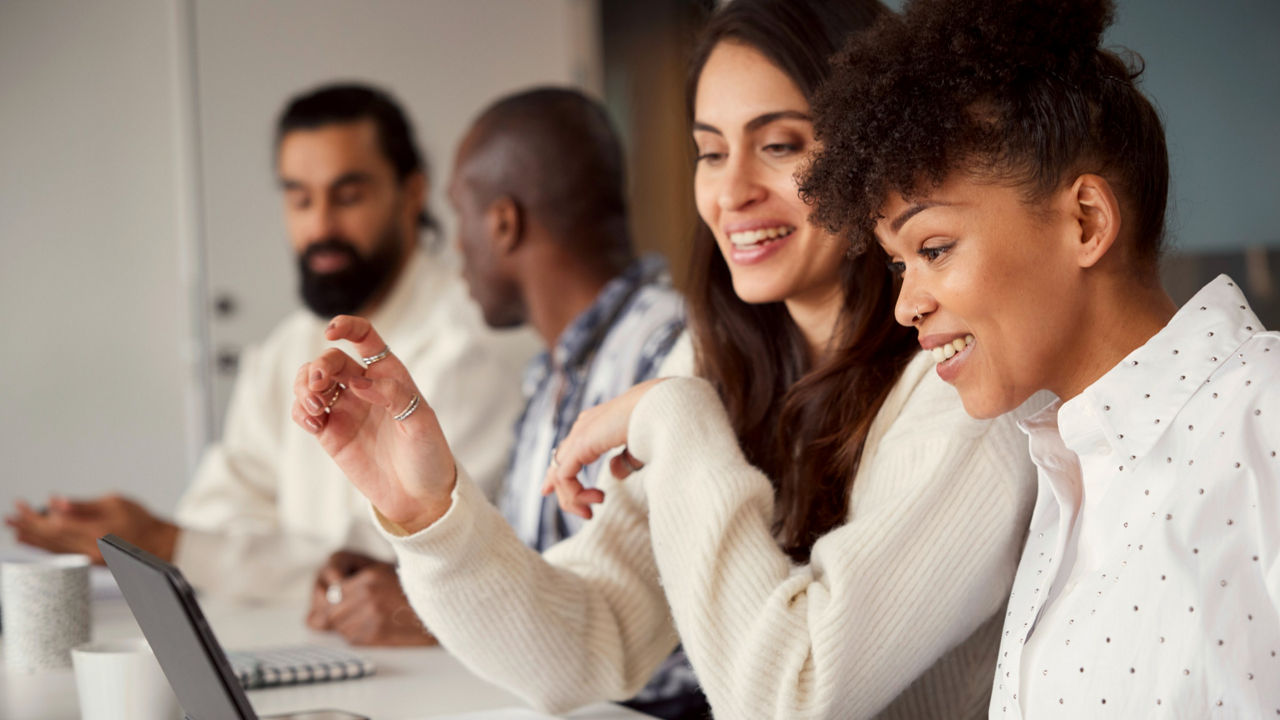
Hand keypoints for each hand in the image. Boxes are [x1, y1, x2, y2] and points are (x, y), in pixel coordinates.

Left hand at [4, 495, 178, 562]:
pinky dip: (43, 548)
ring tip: (14, 529)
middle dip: (26, 525)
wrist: (158, 545)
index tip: (20, 505)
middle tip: (10, 516)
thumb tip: (54, 502)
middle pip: (48, 537)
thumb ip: (82, 504)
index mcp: (94, 531)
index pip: (52, 523)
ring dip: (30, 538)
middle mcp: (88, 548)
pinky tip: (34, 542)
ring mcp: (87, 558)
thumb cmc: (140, 521)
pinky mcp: (88, 563)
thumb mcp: (114, 502)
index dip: (33, 515)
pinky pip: (60, 554)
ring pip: (51, 548)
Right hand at [292, 316, 456, 533]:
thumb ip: (395, 396)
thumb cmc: (428, 455)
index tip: (330, 331)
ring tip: (314, 407)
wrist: (419, 496)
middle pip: (330, 360)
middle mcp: (364, 387)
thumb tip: (360, 382)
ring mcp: (344, 409)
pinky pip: (304, 412)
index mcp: (390, 375)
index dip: (347, 326)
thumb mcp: (422, 423)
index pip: (365, 339)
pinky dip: (300, 411)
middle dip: (319, 367)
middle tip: (319, 386)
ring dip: (303, 386)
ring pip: (310, 382)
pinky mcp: (330, 433)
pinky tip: (312, 422)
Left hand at [305, 551, 435, 646]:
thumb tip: (313, 616)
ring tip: (371, 618)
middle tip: (356, 612)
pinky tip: (376, 627)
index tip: (337, 602)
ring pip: (342, 628)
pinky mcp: (379, 634)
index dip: (330, 602)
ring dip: (349, 626)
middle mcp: (368, 596)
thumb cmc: (410, 586)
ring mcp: (373, 616)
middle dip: (337, 616)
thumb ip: (344, 580)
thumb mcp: (378, 570)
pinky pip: (354, 639)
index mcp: (368, 578)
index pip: (331, 595)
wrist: (440, 604)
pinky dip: (359, 636)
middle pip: (332, 614)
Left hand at [539, 378, 666, 518]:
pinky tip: (598, 500)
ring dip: (573, 498)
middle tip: (587, 515)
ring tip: (592, 512)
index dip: (565, 476)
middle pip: (560, 463)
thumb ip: (626, 460)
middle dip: (566, 493)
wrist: (665, 408)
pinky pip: (564, 476)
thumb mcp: (640, 446)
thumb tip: (614, 472)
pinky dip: (575, 494)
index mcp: (598, 423)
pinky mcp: (580, 443)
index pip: (571, 451)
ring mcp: (580, 433)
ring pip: (559, 473)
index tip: (579, 497)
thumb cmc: (660, 422)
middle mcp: (585, 425)